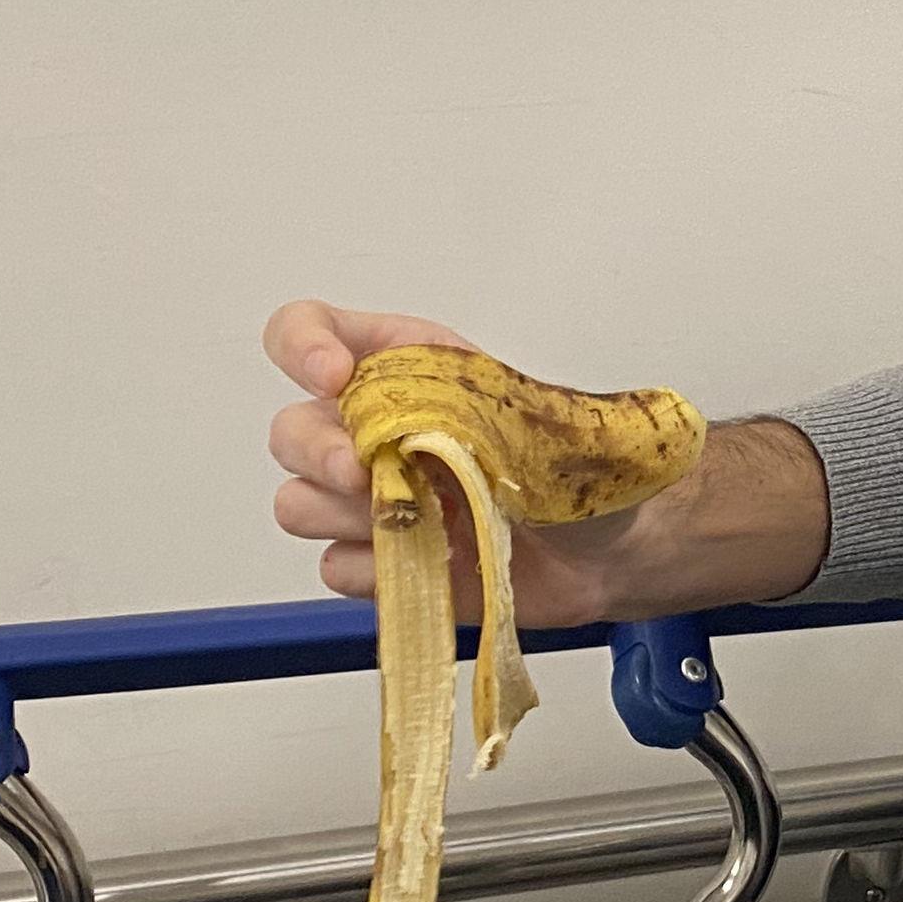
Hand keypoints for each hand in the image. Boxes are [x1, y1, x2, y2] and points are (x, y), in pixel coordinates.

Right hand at [261, 302, 661, 623]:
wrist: (614, 549)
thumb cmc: (579, 468)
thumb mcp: (535, 415)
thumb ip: (467, 413)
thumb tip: (409, 432)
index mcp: (402, 368)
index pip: (307, 331)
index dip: (302, 347)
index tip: (334, 377)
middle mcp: (372, 431)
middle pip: (288, 430)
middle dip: (320, 452)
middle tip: (371, 474)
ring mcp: (370, 502)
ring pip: (298, 503)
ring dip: (347, 516)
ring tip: (424, 522)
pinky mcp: (382, 565)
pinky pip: (336, 567)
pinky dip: (377, 570)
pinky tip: (433, 563)